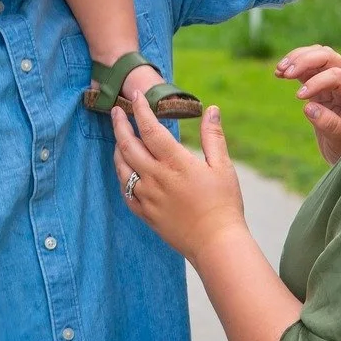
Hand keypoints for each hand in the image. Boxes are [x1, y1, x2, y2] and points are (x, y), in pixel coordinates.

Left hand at [111, 97, 245, 261]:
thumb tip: (212, 110)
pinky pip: (125, 191)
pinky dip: (121, 175)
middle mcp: (156, 178)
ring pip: (122, 168)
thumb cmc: (224, 204)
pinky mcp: (145, 214)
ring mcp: (147, 197)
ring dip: (118, 149)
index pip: (150, 129)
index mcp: (175, 163)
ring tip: (119, 137)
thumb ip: (213, 137)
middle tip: (116, 111)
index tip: (136, 97)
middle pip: (128, 146)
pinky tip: (125, 170)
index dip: (141, 110)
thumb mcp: (223, 167)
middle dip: (120, 125)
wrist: (216, 243)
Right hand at [276, 45, 340, 165]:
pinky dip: (293, 64)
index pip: (338, 76)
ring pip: (318, 55)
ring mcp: (334, 80)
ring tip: (280, 70)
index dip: (317, 82)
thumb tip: (309, 107)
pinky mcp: (320, 83)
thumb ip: (331, 125)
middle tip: (285, 72)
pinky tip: (279, 73)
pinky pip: (308, 65)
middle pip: (329, 57)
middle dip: (306, 60)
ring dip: (298, 58)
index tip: (299, 97)